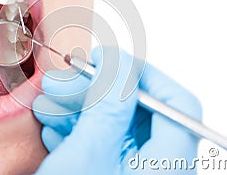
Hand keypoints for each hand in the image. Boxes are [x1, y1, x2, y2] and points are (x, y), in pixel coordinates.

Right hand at [33, 47, 201, 173]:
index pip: (175, 104)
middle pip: (139, 113)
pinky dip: (77, 129)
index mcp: (168, 167)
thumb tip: (118, 65)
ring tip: (50, 102)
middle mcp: (157, 170)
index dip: (144, 75)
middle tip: (68, 79)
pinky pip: (100, 144)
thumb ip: (109, 107)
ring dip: (80, 107)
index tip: (112, 62)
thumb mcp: (89, 157)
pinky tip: (56, 125)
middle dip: (97, 90)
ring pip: (114, 127)